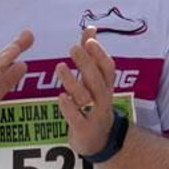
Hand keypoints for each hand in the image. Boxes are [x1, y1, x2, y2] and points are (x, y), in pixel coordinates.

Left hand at [56, 27, 118, 157]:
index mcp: (106, 85)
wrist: (99, 140)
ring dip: (73, 81)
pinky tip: (61, 97)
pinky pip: (77, 118)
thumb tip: (90, 28)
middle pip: (97, 80)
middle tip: (73, 48)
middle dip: (87, 63)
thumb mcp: (95, 80)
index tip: (89, 40)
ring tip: (60, 67)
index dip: (100, 54)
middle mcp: (103, 99)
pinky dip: (69, 108)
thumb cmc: (94, 103)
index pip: (108, 68)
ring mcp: (94, 115)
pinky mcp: (83, 129)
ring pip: (86, 97)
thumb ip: (91, 54)